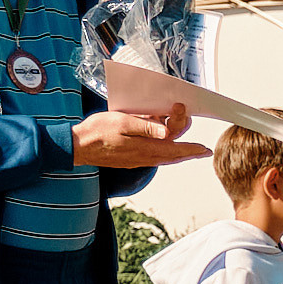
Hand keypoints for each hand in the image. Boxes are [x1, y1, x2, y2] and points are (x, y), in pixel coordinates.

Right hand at [72, 103, 208, 168]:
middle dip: (188, 150)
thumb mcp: (123, 122)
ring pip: (164, 157)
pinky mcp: (130, 160)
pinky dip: (164, 153)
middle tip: (200, 148)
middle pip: (172, 155)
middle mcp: (143, 157)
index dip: (192, 149)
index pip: (175, 149)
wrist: (77, 147)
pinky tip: (165, 149)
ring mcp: (136, 160)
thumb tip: (167, 133)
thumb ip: (146, 127)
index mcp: (144, 148)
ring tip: (189, 150)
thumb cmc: (97, 132)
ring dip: (177, 152)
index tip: (205, 150)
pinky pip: (153, 157)